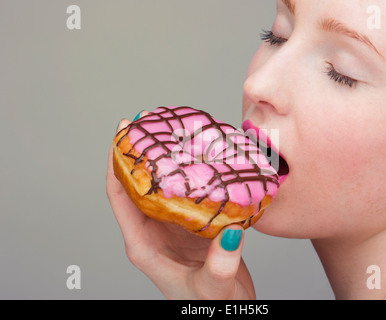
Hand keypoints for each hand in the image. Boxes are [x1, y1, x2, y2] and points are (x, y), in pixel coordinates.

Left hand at [106, 114, 255, 299]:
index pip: (120, 195)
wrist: (227, 314)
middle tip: (152, 121)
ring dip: (166, 158)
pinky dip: (191, 173)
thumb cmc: (210, 308)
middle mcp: (154, 230)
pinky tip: (203, 158)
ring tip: (176, 132)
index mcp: (144, 244)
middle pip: (139, 183)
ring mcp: (173, 226)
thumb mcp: (211, 289)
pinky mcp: (193, 225)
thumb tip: (230, 233)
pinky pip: (187, 192)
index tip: (122, 132)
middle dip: (141, 151)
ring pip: (163, 184)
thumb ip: (220, 265)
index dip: (116, 161)